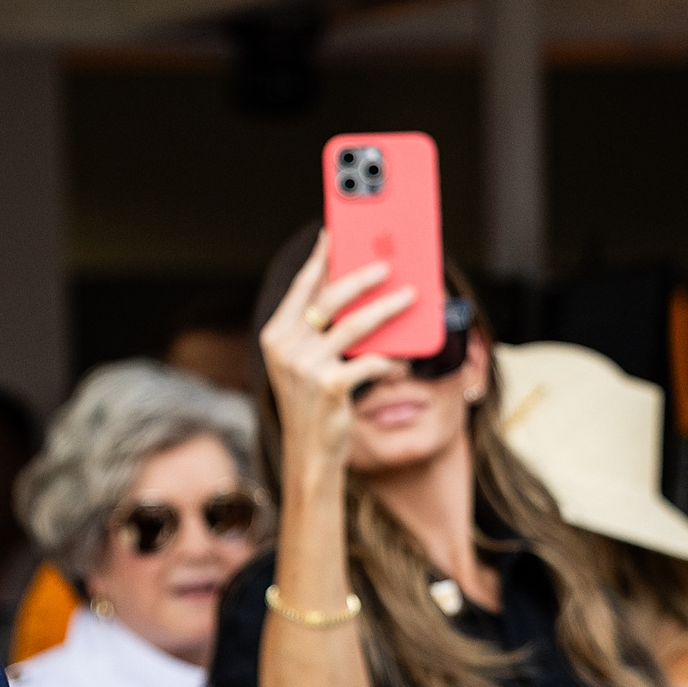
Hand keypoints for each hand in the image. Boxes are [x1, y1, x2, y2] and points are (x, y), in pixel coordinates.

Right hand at [258, 231, 412, 480]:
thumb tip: (359, 297)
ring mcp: (306, 366)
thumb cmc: (313, 403)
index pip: (301, 288)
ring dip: (388, 308)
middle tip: (388, 265)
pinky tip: (401, 361)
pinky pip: (371, 362)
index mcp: (276, 335)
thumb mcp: (306, 363)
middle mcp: (286, 347)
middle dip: (362, 277)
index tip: (334, 235)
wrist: (308, 451)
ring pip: (356, 325)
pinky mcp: (330, 386)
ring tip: (411, 296)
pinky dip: (390, 360)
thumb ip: (321, 332)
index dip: (319, 259)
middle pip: (330, 299)